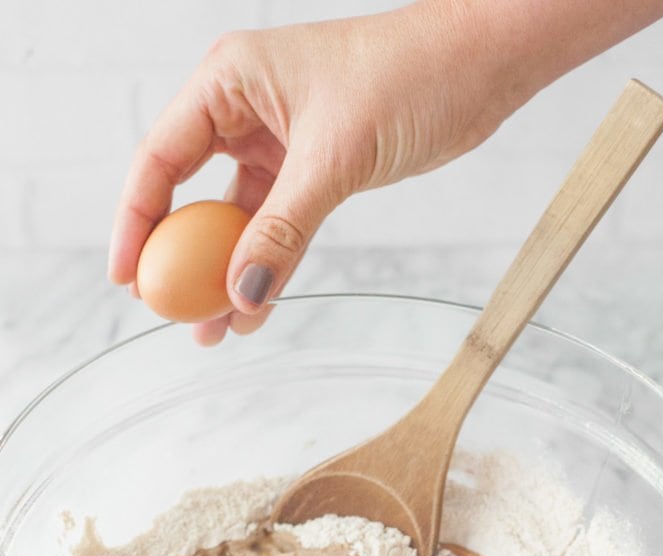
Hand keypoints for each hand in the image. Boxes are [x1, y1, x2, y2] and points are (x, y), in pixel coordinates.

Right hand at [107, 3, 530, 344]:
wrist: (479, 66)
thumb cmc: (409, 76)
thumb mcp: (334, 158)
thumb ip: (284, 230)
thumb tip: (241, 292)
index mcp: (229, 81)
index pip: (161, 160)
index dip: (137, 221)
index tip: (128, 279)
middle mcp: (244, 108)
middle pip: (189, 193)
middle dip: (179, 259)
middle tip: (169, 313)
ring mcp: (277, 139)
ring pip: (234, 217)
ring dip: (225, 271)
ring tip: (211, 328)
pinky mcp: (311, 167)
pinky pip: (275, 224)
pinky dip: (266, 263)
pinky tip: (255, 305)